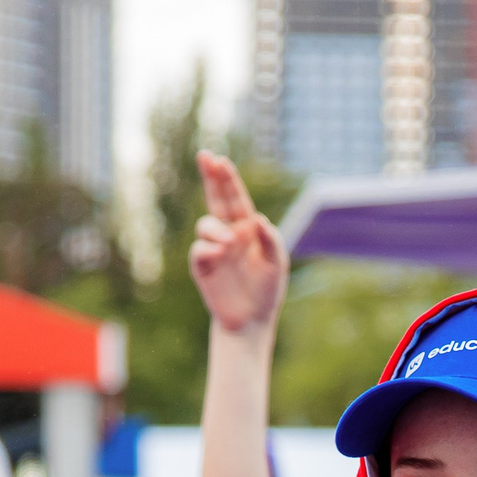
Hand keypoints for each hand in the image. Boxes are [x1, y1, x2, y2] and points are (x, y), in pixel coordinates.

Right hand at [189, 151, 287, 335]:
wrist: (251, 319)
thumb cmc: (267, 290)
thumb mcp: (277, 263)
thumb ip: (270, 239)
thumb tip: (257, 218)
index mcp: (248, 228)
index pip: (236, 198)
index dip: (226, 178)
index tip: (218, 160)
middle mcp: (229, 233)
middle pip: (216, 199)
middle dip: (211, 178)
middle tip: (205, 157)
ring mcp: (214, 248)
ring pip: (206, 224)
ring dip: (215, 229)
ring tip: (229, 243)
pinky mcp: (202, 265)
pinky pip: (200, 249)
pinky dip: (209, 249)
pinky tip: (220, 255)